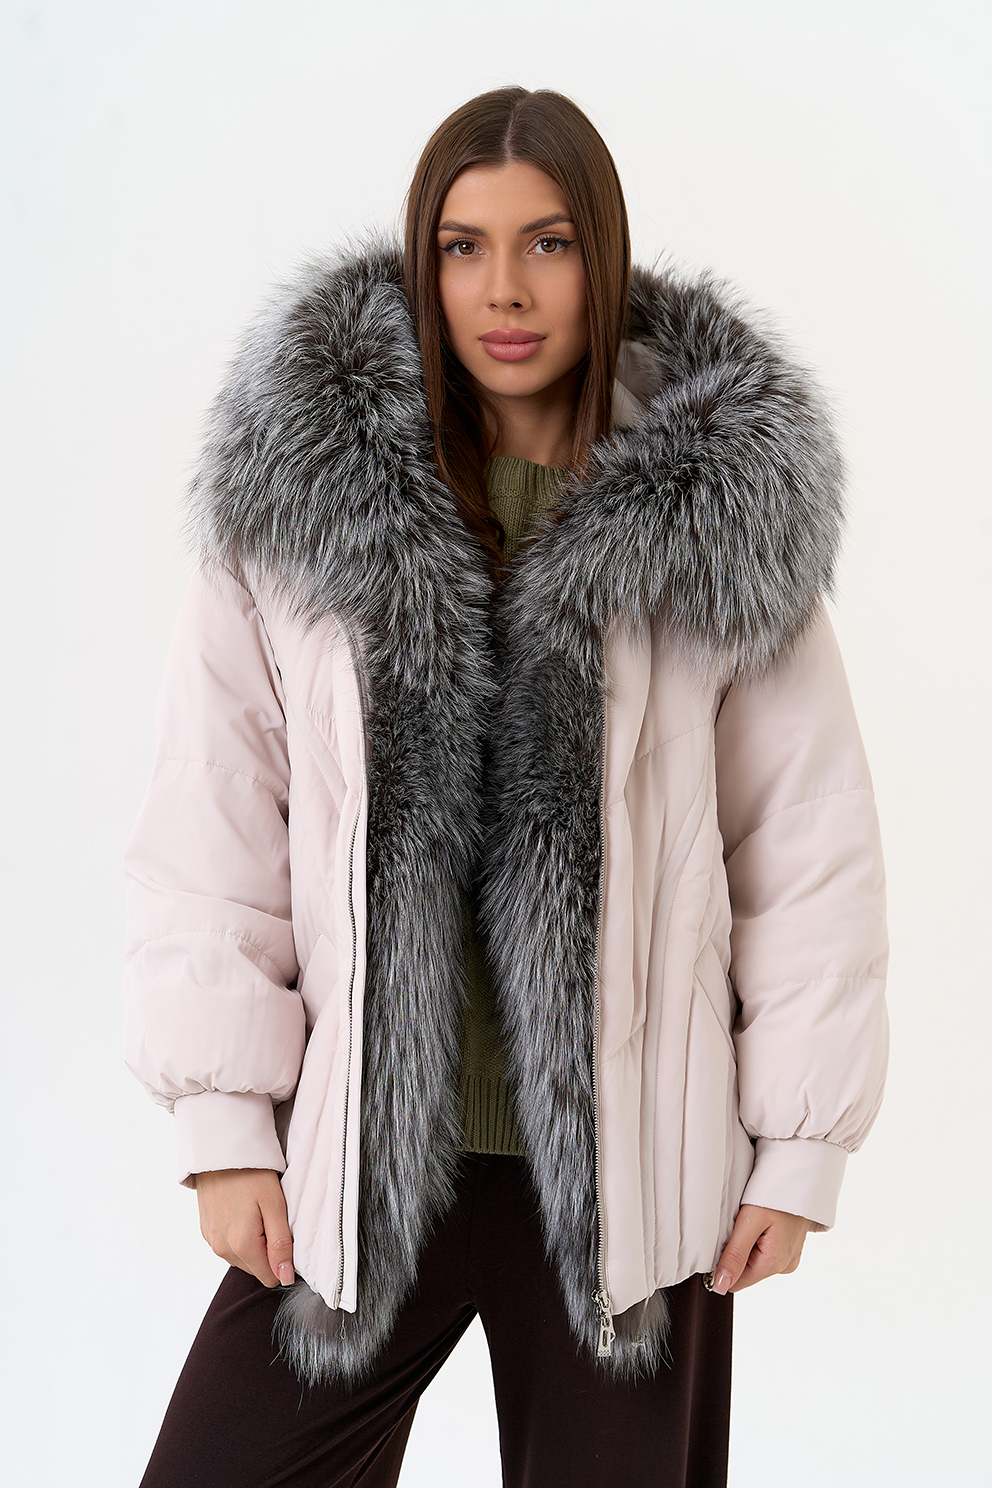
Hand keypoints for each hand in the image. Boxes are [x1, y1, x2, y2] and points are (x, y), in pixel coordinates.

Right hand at [193, 1168, 294, 1287]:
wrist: (219, 1150)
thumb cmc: (252, 1174)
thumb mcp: (275, 1205)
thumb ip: (281, 1244)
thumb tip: (285, 1277)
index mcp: (241, 1245)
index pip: (270, 1276)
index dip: (283, 1260)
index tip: (285, 1234)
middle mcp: (222, 1249)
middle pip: (256, 1268)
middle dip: (267, 1250)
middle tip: (271, 1217)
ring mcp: (211, 1241)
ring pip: (242, 1259)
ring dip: (253, 1243)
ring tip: (257, 1212)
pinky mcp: (206, 1231)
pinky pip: (229, 1246)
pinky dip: (239, 1235)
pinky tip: (243, 1212)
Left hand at [709, 1204, 810, 1294]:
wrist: (799, 1177)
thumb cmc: (775, 1194)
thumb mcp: (749, 1222)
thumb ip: (734, 1255)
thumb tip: (720, 1285)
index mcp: (774, 1264)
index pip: (736, 1282)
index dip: (723, 1265)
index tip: (725, 1239)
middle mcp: (784, 1267)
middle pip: (745, 1272)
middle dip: (736, 1252)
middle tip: (741, 1225)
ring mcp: (789, 1259)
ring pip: (754, 1262)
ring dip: (747, 1245)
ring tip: (753, 1222)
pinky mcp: (789, 1250)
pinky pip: (765, 1253)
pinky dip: (757, 1240)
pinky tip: (762, 1224)